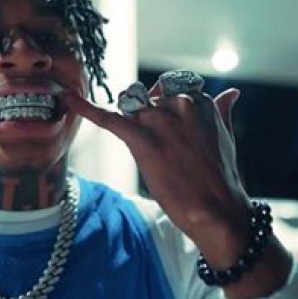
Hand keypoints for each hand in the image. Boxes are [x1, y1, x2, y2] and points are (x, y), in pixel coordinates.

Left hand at [62, 84, 249, 262]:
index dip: (160, 104)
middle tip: (153, 140)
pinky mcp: (142, 139)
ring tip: (138, 141)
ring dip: (127, 118)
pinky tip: (67, 98)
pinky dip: (85, 107)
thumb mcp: (225, 136)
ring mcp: (159, 120)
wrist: (218, 210)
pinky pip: (108, 117)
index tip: (162, 122)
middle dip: (142, 111)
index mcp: (200, 101)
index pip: (169, 88)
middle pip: (145, 95)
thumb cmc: (220, 177)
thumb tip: (230, 93)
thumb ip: (221, 110)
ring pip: (128, 104)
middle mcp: (179, 104)